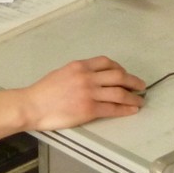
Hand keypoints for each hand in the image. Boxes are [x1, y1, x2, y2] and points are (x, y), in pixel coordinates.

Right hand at [20, 56, 144, 131]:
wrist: (32, 105)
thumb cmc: (43, 91)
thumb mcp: (62, 73)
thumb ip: (78, 73)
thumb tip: (93, 78)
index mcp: (79, 66)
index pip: (106, 62)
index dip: (119, 67)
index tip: (124, 73)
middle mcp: (86, 77)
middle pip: (118, 76)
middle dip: (133, 81)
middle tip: (141, 86)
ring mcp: (88, 93)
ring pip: (119, 92)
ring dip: (133, 96)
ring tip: (140, 100)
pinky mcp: (88, 109)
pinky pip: (112, 108)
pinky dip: (125, 109)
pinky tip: (132, 110)